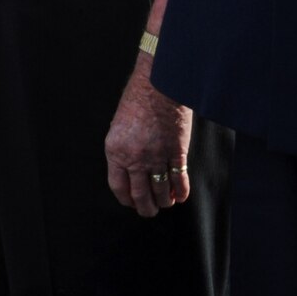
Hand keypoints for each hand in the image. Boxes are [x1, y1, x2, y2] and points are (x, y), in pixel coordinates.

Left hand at [105, 63, 192, 216]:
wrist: (159, 84)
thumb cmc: (138, 100)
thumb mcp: (119, 126)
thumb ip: (123, 150)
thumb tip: (130, 171)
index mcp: (116, 151)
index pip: (118, 186)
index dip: (126, 199)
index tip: (131, 202)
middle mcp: (135, 158)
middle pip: (140, 194)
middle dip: (145, 208)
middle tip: (149, 211)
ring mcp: (157, 157)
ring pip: (160, 191)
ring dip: (163, 201)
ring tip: (165, 203)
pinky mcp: (177, 152)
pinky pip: (179, 180)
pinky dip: (180, 191)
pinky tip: (180, 197)